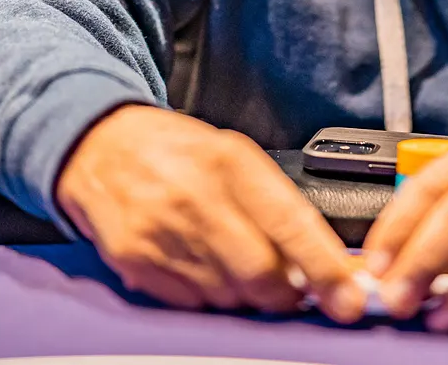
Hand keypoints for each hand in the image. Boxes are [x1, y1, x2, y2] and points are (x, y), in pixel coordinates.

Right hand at [55, 104, 364, 320]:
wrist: (98, 145)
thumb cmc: (176, 150)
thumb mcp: (233, 155)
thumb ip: (276, 203)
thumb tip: (320, 260)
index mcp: (231, 163)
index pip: (292, 225)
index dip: (326, 269)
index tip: (349, 298)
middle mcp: (197, 198)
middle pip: (261, 274)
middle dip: (284, 293)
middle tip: (290, 289)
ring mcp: (162, 233)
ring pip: (227, 295)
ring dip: (243, 293)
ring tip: (231, 261)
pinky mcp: (135, 260)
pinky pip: (190, 302)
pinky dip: (205, 294)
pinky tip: (197, 264)